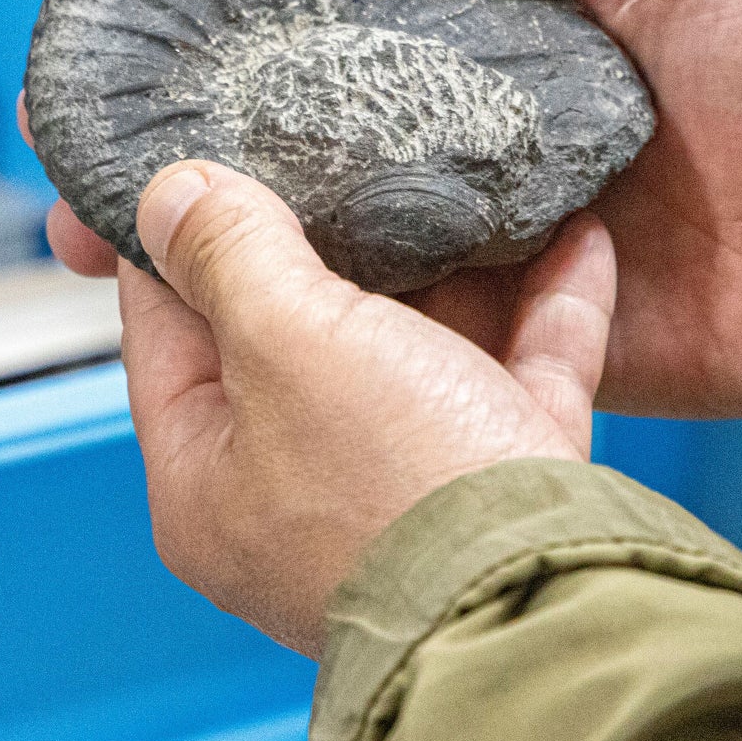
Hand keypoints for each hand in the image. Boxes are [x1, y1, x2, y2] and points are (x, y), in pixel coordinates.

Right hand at [45, 0, 741, 467]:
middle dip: (170, 76)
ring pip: (295, 202)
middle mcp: (456, 109)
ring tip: (86, 203)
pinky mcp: (472, 311)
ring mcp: (456, 215)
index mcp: (498, 14)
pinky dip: (276, 299)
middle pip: (285, 84)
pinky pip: (358, 305)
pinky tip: (192, 291)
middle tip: (69, 77)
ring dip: (189, 198)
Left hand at [119, 162, 614, 655]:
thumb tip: (169, 194)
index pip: (169, 329)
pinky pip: (522, 373)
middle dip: (333, 236)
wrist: (554, 601)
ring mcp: (410, 488)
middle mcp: (303, 491)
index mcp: (211, 477)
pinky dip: (546, 305)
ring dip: (451, 263)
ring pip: (422, 348)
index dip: (179, 234)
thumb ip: (228, 256)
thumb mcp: (287, 342)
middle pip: (300, 333)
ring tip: (459, 170)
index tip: (200, 153)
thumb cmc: (397, 492)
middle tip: (337, 139)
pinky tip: (573, 233)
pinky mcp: (510, 481)